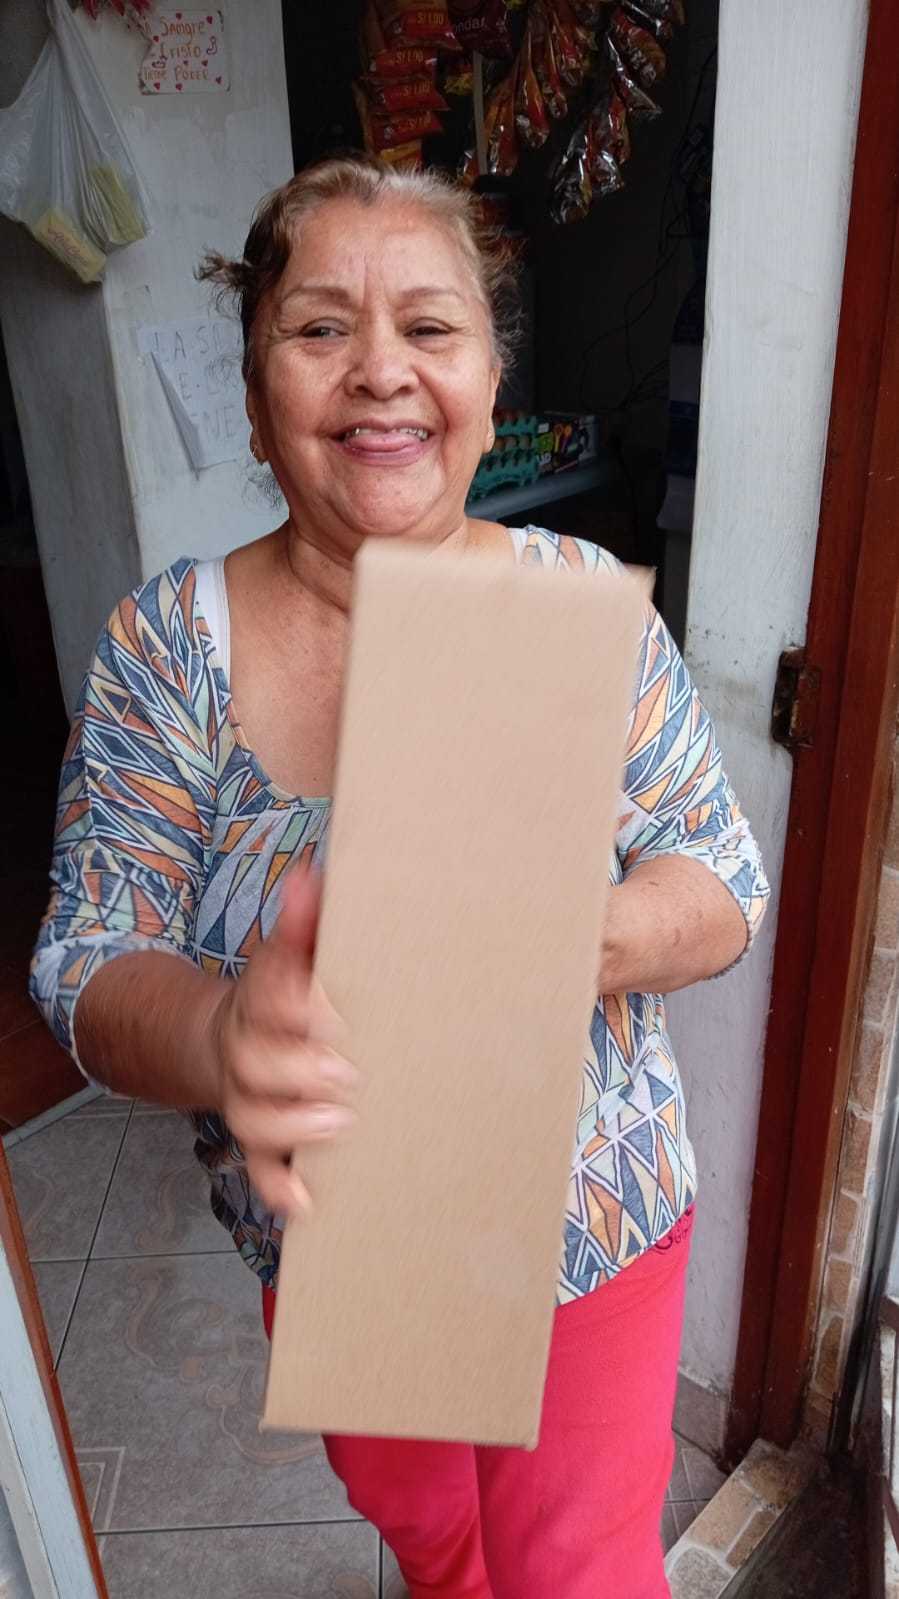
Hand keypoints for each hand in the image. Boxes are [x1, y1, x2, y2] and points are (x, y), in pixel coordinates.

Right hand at [213, 865, 356, 1215]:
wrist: (235, 1036)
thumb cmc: (292, 993)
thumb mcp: (298, 952)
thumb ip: (307, 922)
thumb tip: (311, 877)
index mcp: (262, 998)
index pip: (267, 997)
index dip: (292, 1007)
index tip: (332, 1016)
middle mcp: (248, 1049)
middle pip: (254, 1061)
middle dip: (298, 1070)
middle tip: (349, 1075)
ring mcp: (250, 1097)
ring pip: (251, 1117)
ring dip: (290, 1124)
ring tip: (339, 1124)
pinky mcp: (261, 1140)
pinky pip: (261, 1168)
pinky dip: (279, 1187)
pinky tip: (307, 1202)